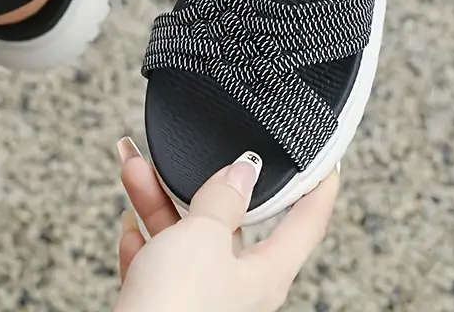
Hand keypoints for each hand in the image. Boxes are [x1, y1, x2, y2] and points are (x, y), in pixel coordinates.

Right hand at [113, 138, 339, 311]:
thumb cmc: (177, 303)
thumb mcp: (205, 236)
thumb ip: (224, 199)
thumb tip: (244, 170)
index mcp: (265, 273)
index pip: (307, 224)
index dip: (318, 190)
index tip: (324, 165)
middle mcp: (238, 285)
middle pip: (229, 220)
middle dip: (201, 183)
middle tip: (191, 156)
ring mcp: (203, 294)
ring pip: (185, 236)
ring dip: (157, 202)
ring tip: (135, 169)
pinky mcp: (167, 302)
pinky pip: (158, 262)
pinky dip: (143, 241)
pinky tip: (129, 227)